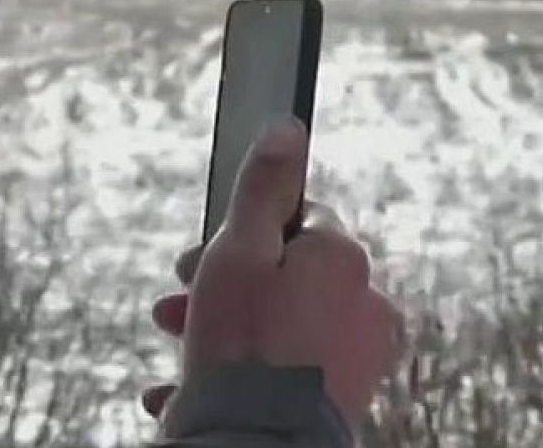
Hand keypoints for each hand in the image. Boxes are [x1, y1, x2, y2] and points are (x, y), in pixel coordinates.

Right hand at [142, 119, 403, 432]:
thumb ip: (262, 188)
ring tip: (181, 349)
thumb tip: (287, 127)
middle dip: (226, 285)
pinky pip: (289, 370)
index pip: (295, 218)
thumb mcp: (238, 250)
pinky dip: (247, 372)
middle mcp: (365, 303)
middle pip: (287, 274)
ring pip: (285, 322)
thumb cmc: (242, 347)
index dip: (239, 233)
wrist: (260, 441)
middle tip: (177, 304)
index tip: (198, 260)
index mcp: (343, 258)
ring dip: (229, 327)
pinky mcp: (346, 399)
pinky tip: (198, 386)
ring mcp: (360, 356)